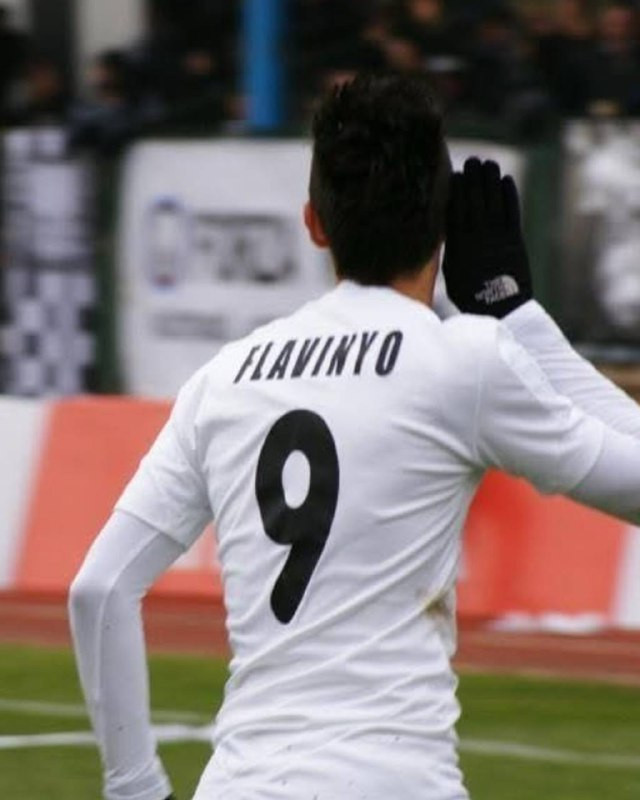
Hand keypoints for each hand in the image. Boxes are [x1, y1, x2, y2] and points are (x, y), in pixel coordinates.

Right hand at [442, 158, 532, 317]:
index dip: (454, 190)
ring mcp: (497, 236)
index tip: (453, 174)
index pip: (454, 210)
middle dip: (472, 178)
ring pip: (493, 201)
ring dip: (491, 180)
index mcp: (457, 245)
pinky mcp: (515, 239)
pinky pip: (511, 211)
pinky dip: (509, 194)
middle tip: (472, 160)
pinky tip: (506, 180)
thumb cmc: (471, 295)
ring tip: (489, 163)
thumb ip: (451, 248)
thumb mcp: (452, 273)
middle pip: (473, 200)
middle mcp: (476, 237)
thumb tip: (447, 230)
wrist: (500, 308)